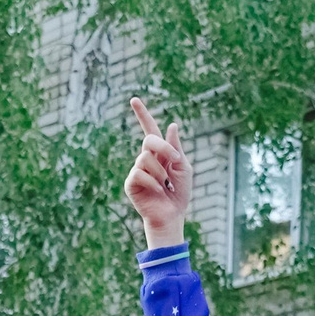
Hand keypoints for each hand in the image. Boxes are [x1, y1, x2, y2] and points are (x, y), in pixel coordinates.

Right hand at [125, 98, 190, 245]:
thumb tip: (172, 125)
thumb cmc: (179, 193)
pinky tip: (158, 191)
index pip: (149, 130)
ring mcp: (137, 171)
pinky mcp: (131, 184)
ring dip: (160, 171)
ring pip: (145, 158)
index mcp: (160, 153)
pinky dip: (153, 182)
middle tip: (174, 160)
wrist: (172, 215)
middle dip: (163, 147)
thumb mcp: (183, 167)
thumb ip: (176, 148)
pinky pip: (139, 173)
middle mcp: (146, 159)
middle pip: (149, 140)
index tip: (134, 100)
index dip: (142, 115)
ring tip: (166, 185)